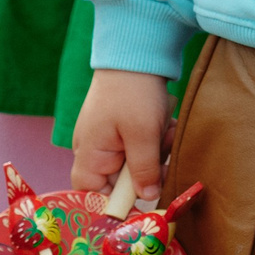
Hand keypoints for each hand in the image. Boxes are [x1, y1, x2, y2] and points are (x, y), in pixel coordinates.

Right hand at [72, 69, 171, 198]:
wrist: (136, 51)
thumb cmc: (133, 93)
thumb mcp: (143, 135)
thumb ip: (144, 171)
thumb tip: (147, 198)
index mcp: (89, 156)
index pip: (92, 197)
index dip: (117, 204)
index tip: (144, 199)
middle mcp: (93, 150)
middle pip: (119, 182)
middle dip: (146, 170)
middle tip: (163, 152)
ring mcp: (107, 138)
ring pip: (134, 163)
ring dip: (155, 152)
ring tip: (165, 130)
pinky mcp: (122, 127)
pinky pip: (140, 145)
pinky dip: (155, 138)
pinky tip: (165, 123)